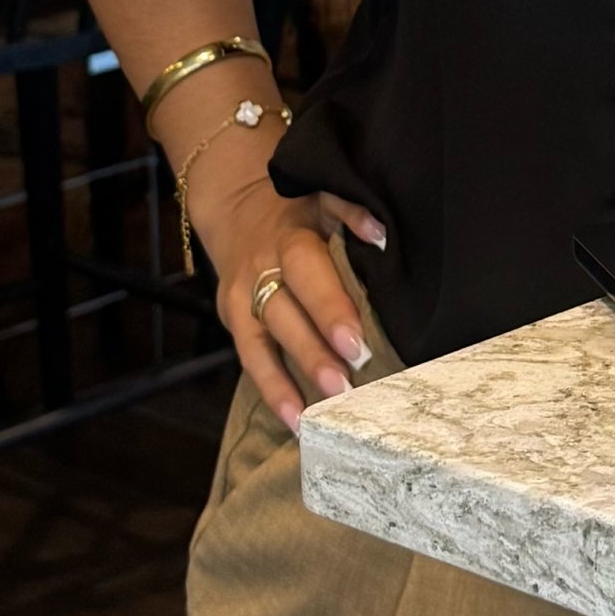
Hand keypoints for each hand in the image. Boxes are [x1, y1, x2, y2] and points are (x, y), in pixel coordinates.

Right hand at [196, 164, 374, 431]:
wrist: (239, 207)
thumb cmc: (300, 209)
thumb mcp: (323, 195)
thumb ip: (351, 210)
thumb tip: (381, 235)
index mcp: (290, 237)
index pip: (307, 273)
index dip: (329, 307)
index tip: (355, 341)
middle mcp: (260, 270)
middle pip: (284, 315)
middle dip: (313, 352)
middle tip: (345, 384)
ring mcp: (241, 299)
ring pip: (263, 343)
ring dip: (291, 380)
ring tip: (321, 414)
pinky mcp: (233, 320)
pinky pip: (251, 360)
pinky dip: (272, 391)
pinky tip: (296, 420)